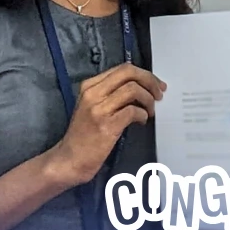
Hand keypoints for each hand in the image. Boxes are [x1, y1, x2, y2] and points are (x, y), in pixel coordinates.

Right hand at [47, 64, 165, 186]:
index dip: (144, 74)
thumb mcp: (92, 106)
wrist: (69, 160)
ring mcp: (98, 109)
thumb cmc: (84, 134)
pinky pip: (132, 111)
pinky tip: (142, 121)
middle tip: (159, 93)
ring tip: (150, 111)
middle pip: (129, 73)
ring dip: (148, 100)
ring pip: (133, 90)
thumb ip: (111, 93)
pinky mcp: (106, 125)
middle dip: (149, 81)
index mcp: (90, 86)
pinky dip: (143, 115)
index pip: (123, 69)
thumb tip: (141, 86)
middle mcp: (93, 93)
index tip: (156, 84)